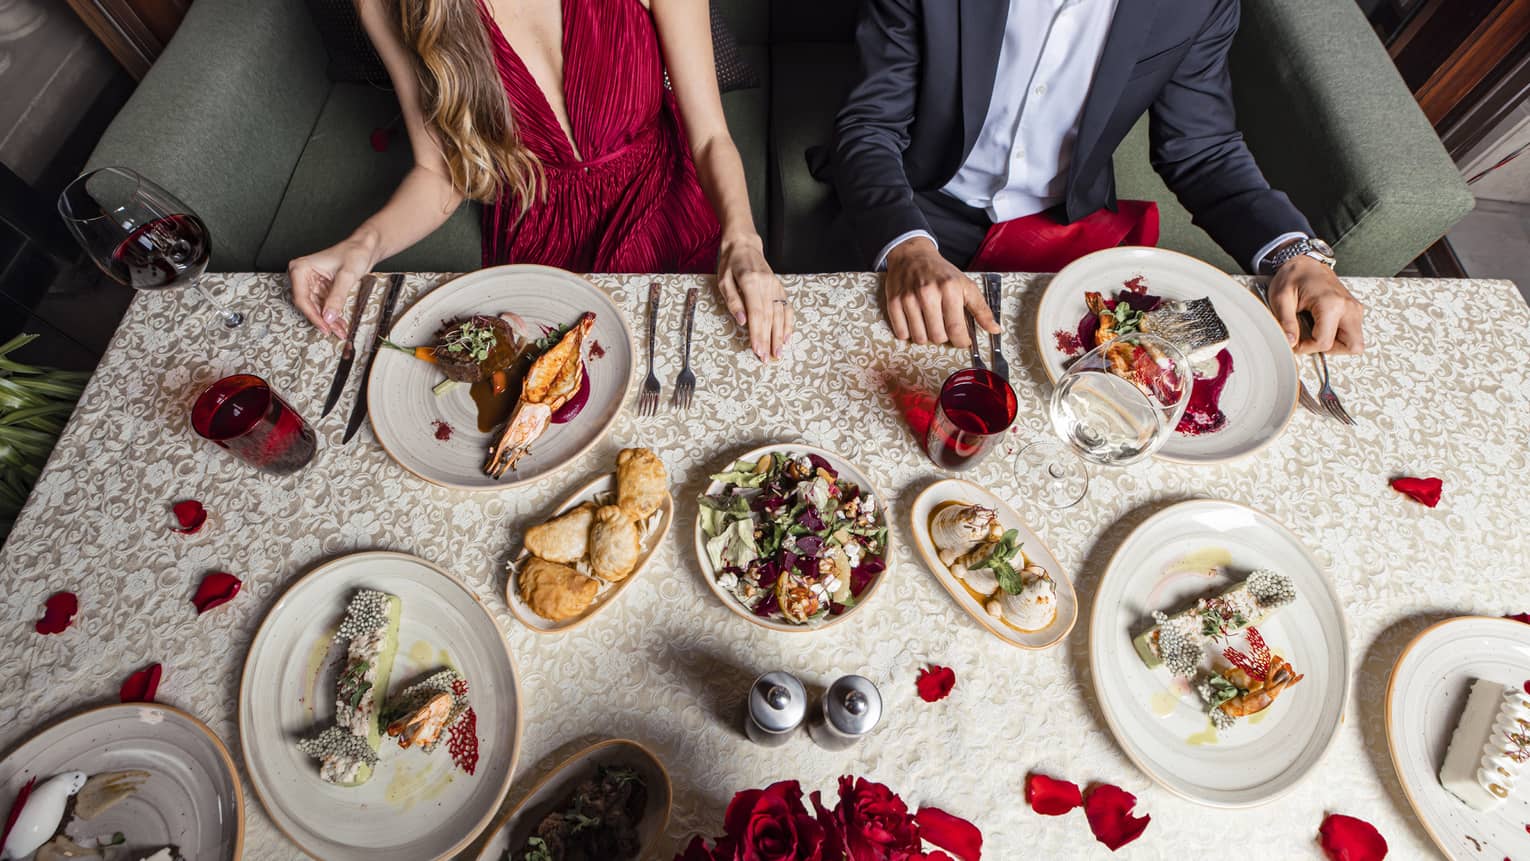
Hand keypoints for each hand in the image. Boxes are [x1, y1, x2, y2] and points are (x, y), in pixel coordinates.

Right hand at [288, 231, 380, 337]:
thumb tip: (328, 317)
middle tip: (334, 331)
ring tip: (340, 330)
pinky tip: (340, 324)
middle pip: (308, 305)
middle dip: (322, 320)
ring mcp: (311, 283)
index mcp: (301, 268)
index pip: (302, 298)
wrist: (365, 247)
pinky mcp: (321, 288)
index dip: (313, 315)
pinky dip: (332, 315)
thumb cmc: (354, 252)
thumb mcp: (347, 275)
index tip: (324, 326)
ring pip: (316, 308)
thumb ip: (337, 297)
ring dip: (328, 321)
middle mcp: (303, 276)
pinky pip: (324, 306)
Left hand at [716, 235, 791, 361]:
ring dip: (779, 336)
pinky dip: (789, 323)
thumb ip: (733, 301)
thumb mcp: (723, 281)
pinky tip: (787, 337)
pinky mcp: (779, 287)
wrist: (744, 245)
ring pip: (780, 315)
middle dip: (768, 340)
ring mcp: (775, 286)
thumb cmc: (730, 263)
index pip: (756, 313)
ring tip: (778, 353)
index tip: (758, 350)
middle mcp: (767, 284)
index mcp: (751, 282)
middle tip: (767, 358)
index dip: (758, 334)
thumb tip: (743, 321)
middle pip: (769, 317)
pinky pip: (787, 307)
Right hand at [883, 236, 997, 346]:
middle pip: (938, 337)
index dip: (961, 341)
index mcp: (950, 289)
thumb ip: (981, 309)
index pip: (956, 328)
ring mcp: (909, 298)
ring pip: (920, 338)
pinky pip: (902, 333)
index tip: (962, 340)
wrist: (912, 255)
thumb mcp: (965, 285)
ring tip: (930, 324)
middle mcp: (928, 293)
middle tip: (944, 327)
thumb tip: (995, 330)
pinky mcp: (894, 302)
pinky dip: (909, 333)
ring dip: (927, 336)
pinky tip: (915, 322)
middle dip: (944, 337)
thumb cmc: (941, 272)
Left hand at [1267, 255, 1364, 354]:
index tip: (1295, 341)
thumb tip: (1290, 342)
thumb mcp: (1281, 298)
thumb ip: (1286, 322)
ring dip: (1336, 344)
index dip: (1307, 348)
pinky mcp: (1354, 310)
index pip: (1325, 342)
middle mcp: (1348, 307)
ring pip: (1355, 342)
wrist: (1306, 262)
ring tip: (1316, 332)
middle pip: (1353, 346)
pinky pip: (1353, 332)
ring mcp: (1355, 308)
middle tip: (1312, 340)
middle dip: (1331, 350)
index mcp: (1331, 304)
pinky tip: (1322, 326)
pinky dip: (1339, 336)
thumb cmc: (1294, 276)